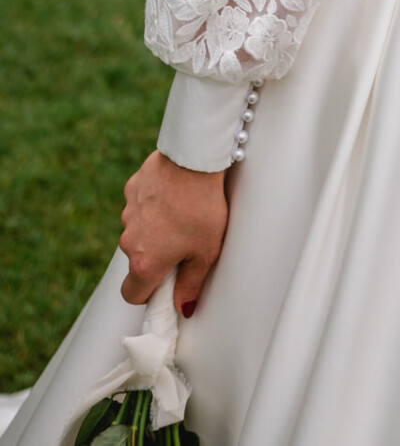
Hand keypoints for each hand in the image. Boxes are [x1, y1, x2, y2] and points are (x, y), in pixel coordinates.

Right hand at [119, 151, 228, 314]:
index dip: (149, 293)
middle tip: (185, 241)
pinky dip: (153, 204)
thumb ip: (192, 283)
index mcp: (144, 263)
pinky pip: (140, 205)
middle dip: (156, 256)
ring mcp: (127, 213)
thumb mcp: (206, 251)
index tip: (167, 282)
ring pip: (139, 231)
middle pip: (138, 260)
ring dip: (155, 228)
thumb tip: (183, 306)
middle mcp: (128, 241)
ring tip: (183, 212)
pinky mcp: (131, 189)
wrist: (193, 158)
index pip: (132, 294)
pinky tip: (174, 193)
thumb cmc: (202, 206)